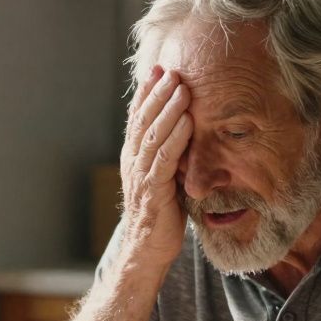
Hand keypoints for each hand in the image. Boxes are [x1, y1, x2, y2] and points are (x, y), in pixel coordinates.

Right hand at [120, 66, 192, 270]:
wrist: (147, 251)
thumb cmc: (160, 213)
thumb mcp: (162, 177)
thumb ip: (167, 154)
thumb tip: (184, 129)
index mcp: (133, 157)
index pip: (137, 118)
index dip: (146, 93)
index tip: (158, 69)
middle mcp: (132, 162)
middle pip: (143, 121)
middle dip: (157, 93)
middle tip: (171, 70)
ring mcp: (140, 177)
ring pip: (152, 136)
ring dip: (167, 110)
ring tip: (181, 88)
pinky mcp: (154, 192)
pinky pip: (164, 160)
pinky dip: (176, 139)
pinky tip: (188, 122)